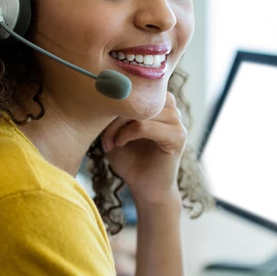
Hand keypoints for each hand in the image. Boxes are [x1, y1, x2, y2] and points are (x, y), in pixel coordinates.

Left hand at [100, 92, 186, 209]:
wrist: (145, 188)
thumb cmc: (130, 159)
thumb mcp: (115, 131)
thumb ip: (113, 112)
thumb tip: (102, 93)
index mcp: (157, 102)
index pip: (133, 87)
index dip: (113, 102)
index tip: (99, 121)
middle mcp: (170, 107)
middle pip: (136, 97)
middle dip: (114, 115)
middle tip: (104, 136)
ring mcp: (176, 121)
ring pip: (140, 110)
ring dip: (119, 125)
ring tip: (111, 141)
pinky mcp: (177, 137)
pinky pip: (145, 126)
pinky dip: (128, 134)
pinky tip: (120, 144)